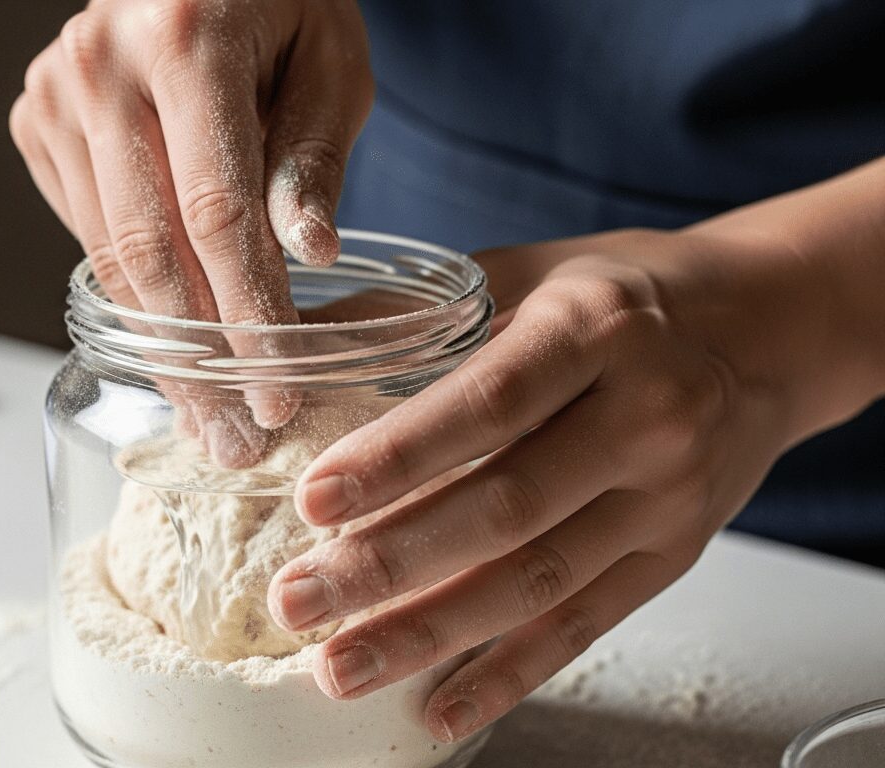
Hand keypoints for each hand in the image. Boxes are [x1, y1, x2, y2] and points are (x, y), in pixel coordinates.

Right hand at [10, 0, 372, 447]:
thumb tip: (308, 255)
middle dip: (196, 359)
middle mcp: (98, 66)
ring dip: (161, 346)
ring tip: (210, 419)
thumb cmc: (281, 0)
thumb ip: (314, 155)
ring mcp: (54, 95)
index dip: (247, 314)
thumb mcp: (330, 59)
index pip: (214, 210)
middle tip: (235, 438)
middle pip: (146, 249)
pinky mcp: (36, 122)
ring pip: (109, 255)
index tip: (277, 391)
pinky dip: (135, 297)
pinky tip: (174, 348)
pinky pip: (88, 235)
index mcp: (184, 38)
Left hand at [267, 227, 828, 740]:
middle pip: (506, 507)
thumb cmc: (617, 296)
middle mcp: (645, 416)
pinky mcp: (674, 555)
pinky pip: (586, 625)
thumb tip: (281, 346)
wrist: (765, 328)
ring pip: (538, 581)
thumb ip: (411, 312)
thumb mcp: (523, 270)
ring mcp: (667, 497)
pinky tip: (438, 708)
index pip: (488, 404)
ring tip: (339, 666)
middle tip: (298, 599)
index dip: (400, 457)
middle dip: (390, 563)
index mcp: (596, 329)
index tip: (314, 500)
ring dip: (430, 634)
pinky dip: (509, 674)